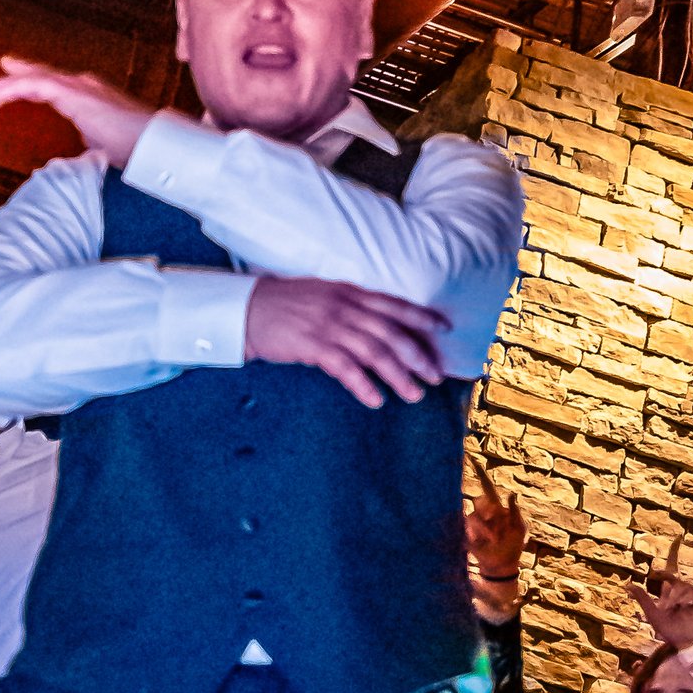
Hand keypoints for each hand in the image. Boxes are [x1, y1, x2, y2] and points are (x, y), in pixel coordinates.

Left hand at [0, 60, 153, 164]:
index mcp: (90, 100)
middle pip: (39, 78)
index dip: (27, 86)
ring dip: (4, 87)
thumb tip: (72, 166)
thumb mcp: (103, 154)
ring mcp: (81, 87)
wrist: (156, 149)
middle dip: (10, 82)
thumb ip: (85, 153)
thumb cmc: (138, 154)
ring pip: (33, 80)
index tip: (5, 90)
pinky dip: (12, 89)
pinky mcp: (75, 93)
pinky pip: (35, 85)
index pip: (52, 88)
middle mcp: (85, 87)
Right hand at [245, 275, 450, 406]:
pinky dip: (363, 385)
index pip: (394, 304)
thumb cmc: (286, 305)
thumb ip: (350, 305)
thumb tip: (378, 325)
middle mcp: (344, 306)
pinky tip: (376, 400)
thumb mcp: (323, 295)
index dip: (420, 317)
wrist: (248, 309)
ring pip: (374, 353)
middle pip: (390, 333)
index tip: (444, 329)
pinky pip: (346, 368)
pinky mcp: (312, 346)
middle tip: (434, 375)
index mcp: (350, 292)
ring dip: (398, 376)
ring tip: (414, 395)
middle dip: (417, 355)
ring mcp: (329, 326)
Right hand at [463, 459, 524, 607]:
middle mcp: (483, 511)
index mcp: (497, 507)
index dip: (478, 471)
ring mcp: (473, 522)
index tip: (470, 457)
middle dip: (489, 514)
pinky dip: (476, 536)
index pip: (486, 485)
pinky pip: (467, 529)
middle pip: (480, 501)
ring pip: (474, 517)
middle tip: (499, 530)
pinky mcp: (465, 533)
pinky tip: (483, 543)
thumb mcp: (520, 530)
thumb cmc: (513, 546)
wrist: (502, 565)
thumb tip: (511, 493)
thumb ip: (516, 512)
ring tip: (494, 541)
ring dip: (486, 529)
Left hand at [637, 565, 692, 651]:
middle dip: (670, 594)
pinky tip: (683, 604)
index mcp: (671, 597)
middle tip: (666, 607)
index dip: (663, 583)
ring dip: (677, 596)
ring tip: (673, 607)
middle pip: (676, 583)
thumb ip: (643, 599)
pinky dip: (688, 597)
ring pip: (685, 587)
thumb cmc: (670, 631)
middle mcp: (682, 595)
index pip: (667, 583)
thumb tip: (627, 585)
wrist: (686, 642)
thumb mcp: (653, 614)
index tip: (657, 586)